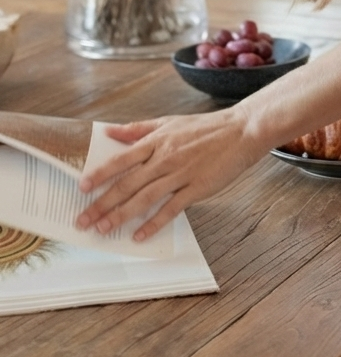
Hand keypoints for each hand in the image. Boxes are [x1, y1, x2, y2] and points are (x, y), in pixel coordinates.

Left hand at [75, 107, 265, 240]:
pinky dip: (153, 223)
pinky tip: (139, 235)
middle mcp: (165, 158)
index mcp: (157, 140)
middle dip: (102, 203)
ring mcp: (181, 174)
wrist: (242, 131)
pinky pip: (170, 209)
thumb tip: (110, 132)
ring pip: (145, 198)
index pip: (121, 159)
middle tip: (84, 220)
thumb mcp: (170, 121)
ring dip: (121, 216)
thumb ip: (138, 129)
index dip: (100, 174)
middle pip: (128, 183)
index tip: (82, 188)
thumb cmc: (206, 127)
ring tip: (104, 229)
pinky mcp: (197, 188)